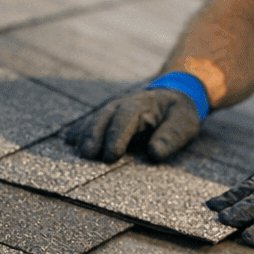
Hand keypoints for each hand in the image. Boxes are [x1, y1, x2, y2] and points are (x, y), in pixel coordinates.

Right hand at [65, 87, 200, 162]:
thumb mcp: (184, 123)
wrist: (170, 98)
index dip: (117, 135)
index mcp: (142, 104)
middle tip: (87, 155)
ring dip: (84, 135)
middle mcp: (121, 104)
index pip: (126, 117)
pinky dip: (78, 131)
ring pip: (93, 119)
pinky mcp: (105, 118)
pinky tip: (69, 141)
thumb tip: (154, 152)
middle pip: (103, 117)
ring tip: (78, 152)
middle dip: (94, 135)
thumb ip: (171, 136)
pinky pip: (88, 122)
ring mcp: (110, 110)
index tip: (111, 155)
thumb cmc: (177, 114)